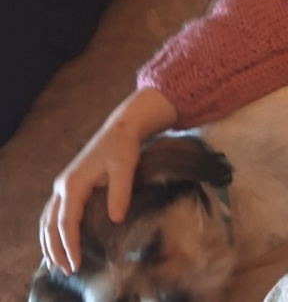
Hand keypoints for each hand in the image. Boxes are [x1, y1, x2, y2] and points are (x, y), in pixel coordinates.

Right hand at [39, 89, 176, 273]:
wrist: (121, 129)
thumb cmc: (123, 147)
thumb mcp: (125, 168)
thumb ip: (120, 193)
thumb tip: (116, 219)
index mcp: (74, 183)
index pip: (67, 221)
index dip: (70, 245)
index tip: (77, 263)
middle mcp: (63, 185)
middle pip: (51, 224)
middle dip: (56, 249)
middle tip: (66, 271)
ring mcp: (64, 185)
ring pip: (48, 219)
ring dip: (49, 242)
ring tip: (56, 264)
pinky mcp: (70, 186)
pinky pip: (54, 213)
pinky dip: (52, 230)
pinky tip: (58, 243)